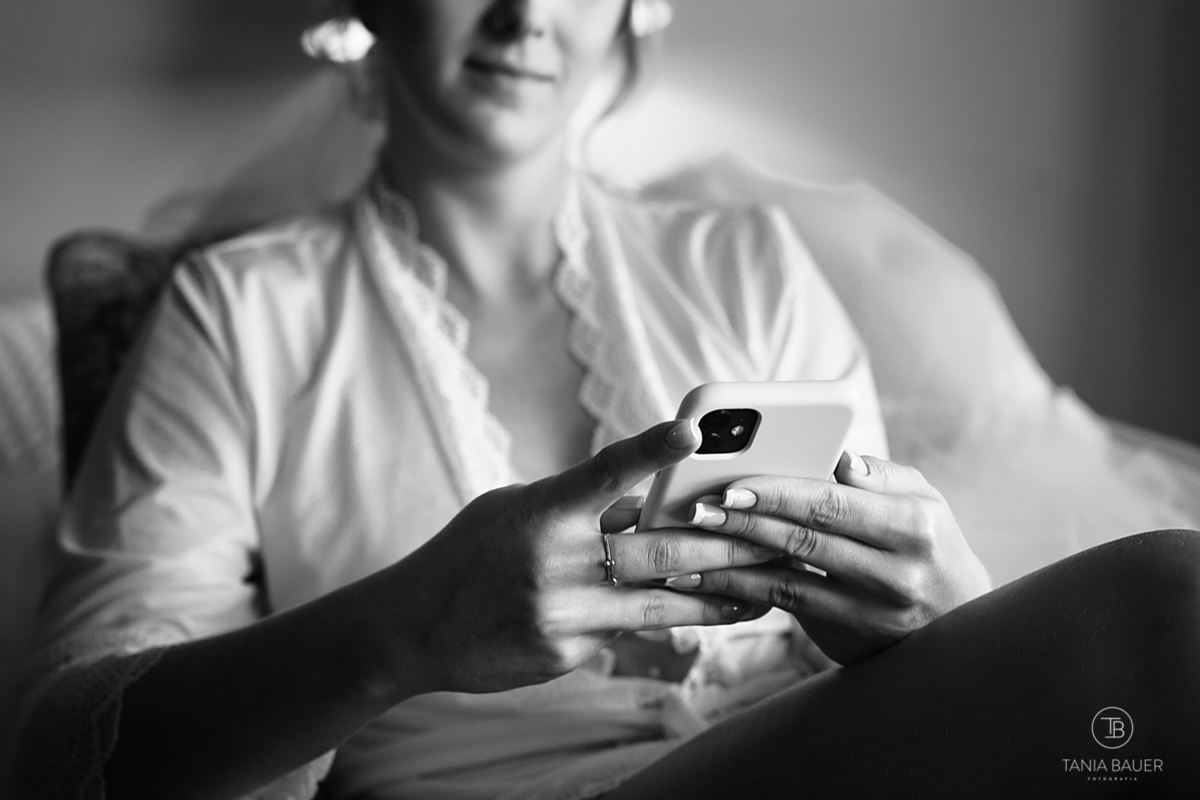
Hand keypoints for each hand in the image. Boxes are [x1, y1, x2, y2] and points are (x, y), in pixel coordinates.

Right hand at [388, 419, 772, 695]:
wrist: (414, 628)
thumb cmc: (471, 552)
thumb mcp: (517, 510)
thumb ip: (579, 505)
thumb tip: (651, 503)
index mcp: (541, 511)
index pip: (604, 472)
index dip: (651, 449)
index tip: (694, 430)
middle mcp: (555, 563)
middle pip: (661, 552)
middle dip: (726, 547)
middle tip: (772, 539)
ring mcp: (561, 615)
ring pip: (661, 607)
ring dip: (718, 599)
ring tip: (761, 593)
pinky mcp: (565, 654)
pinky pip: (624, 634)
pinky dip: (652, 621)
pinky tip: (683, 618)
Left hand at [685, 451, 990, 664]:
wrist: (960, 628)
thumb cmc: (931, 546)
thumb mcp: (925, 501)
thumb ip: (879, 475)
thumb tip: (837, 455)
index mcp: (915, 527)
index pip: (833, 505)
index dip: (778, 494)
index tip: (732, 484)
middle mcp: (897, 575)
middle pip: (804, 542)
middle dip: (744, 524)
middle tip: (698, 509)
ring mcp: (873, 616)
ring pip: (788, 584)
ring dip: (732, 565)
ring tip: (688, 548)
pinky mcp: (849, 641)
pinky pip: (787, 612)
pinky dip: (745, 593)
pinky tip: (709, 581)